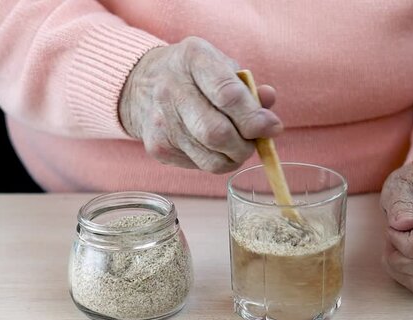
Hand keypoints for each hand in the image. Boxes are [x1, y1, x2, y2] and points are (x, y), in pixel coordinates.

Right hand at [118, 36, 281, 172]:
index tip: (272, 127)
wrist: (140, 85)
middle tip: (254, 142)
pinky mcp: (158, 148)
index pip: (227, 95)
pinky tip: (213, 147)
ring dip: (234, 157)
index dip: (255, 118)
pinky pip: (199, 166)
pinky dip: (215, 161)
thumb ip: (247, 86)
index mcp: (193, 59)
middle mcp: (171, 89)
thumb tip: (269, 101)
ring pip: (211, 158)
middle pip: (217, 133)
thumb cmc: (193, 75)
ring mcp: (161, 122)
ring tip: (237, 146)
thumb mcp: (220, 66)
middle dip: (245, 144)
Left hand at [380, 161, 412, 294]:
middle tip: (391, 236)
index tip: (394, 226)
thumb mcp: (402, 181)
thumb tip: (403, 224)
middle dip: (399, 255)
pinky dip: (406, 275)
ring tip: (396, 245)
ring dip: (400, 267)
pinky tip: (403, 256)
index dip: (408, 239)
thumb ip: (400, 200)